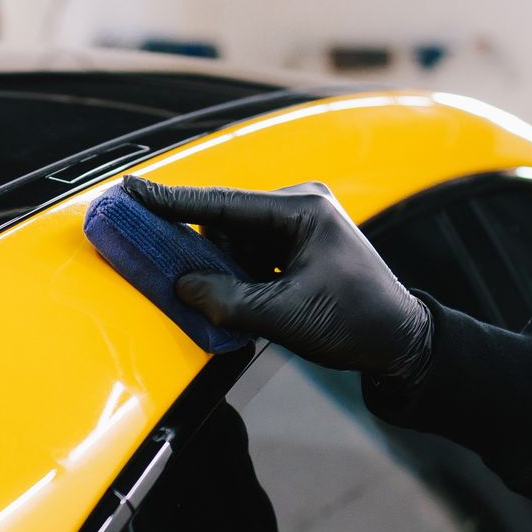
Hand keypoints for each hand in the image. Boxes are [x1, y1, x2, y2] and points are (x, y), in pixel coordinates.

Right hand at [124, 176, 433, 381]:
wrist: (400, 342)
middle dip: (202, 252)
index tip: (131, 190)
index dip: (172, 200)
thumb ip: (229, 302)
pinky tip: (247, 301)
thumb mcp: (286, 317)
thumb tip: (183, 286)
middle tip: (172, 272)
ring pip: (235, 242)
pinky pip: (249, 254)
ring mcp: (299, 225)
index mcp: (302, 210)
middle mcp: (300, 207)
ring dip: (224, 271)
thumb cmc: (357, 322)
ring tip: (242, 303)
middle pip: (226, 222)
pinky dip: (238, 277)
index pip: (223, 203)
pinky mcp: (296, 246)